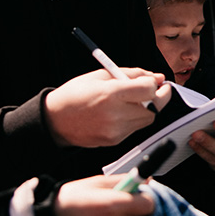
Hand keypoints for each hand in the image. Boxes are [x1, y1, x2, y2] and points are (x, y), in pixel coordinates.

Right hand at [44, 68, 169, 147]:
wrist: (55, 119)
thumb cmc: (76, 93)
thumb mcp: (102, 74)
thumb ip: (133, 74)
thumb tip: (157, 77)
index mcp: (111, 94)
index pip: (149, 91)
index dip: (156, 84)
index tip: (156, 80)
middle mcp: (115, 114)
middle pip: (154, 108)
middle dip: (159, 98)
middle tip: (156, 90)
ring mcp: (115, 131)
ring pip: (147, 120)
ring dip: (147, 108)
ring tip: (134, 99)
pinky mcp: (114, 141)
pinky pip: (135, 128)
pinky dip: (135, 118)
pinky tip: (123, 111)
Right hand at [54, 175, 154, 215]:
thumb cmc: (73, 197)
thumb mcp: (97, 182)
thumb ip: (124, 180)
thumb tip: (147, 180)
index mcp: (112, 204)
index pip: (148, 205)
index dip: (146, 198)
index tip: (139, 194)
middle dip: (135, 208)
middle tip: (120, 201)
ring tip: (104, 213)